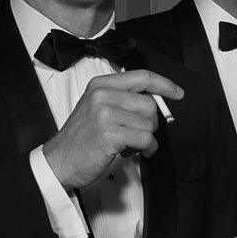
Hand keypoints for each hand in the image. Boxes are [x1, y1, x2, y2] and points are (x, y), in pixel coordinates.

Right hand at [42, 69, 183, 189]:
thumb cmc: (81, 139)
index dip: (164, 84)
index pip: (142, 76)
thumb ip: (123, 100)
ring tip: (129, 144)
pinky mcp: (110, 134)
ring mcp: (105, 114)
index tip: (177, 92)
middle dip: (150, 123)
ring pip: (149, 123)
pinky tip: (134, 152)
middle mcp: (102, 95)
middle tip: (137, 134)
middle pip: (149, 104)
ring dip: (146, 139)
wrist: (59, 160)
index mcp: (100, 85)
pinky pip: (145, 139)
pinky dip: (146, 149)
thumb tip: (155, 102)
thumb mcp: (97, 109)